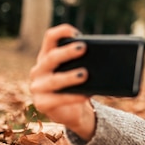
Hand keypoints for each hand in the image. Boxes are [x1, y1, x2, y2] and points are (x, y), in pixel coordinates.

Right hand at [29, 24, 95, 140]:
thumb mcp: (78, 71)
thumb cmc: (76, 86)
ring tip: (84, 74)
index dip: (61, 32)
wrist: (71, 112)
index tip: (76, 32)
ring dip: (69, 77)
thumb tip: (107, 56)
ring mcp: (37, 87)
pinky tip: (85, 95)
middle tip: (83, 48)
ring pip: (54, 80)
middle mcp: (39, 69)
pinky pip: (57, 100)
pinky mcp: (42, 103)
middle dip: (67, 52)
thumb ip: (85, 62)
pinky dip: (72, 97)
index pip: (50, 38)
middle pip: (51, 57)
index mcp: (47, 56)